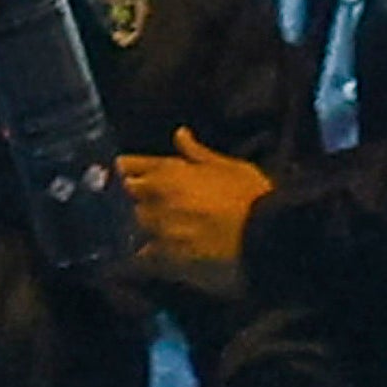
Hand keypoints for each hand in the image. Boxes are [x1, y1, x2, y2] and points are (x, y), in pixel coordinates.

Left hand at [120, 124, 269, 299]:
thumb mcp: (226, 164)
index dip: (127, 167)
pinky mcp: (173, 253)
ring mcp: (165, 227)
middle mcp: (161, 198)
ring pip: (138, 222)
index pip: (135, 166)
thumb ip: (196, 152)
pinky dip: (146, 251)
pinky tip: (145, 253)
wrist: (264, 230)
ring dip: (141, 219)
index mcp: (172, 172)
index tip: (121, 167)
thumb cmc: (249, 192)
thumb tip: (179, 133)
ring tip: (146, 220)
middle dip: (132, 193)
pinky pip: (149, 253)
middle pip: (131, 194)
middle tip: (135, 194)